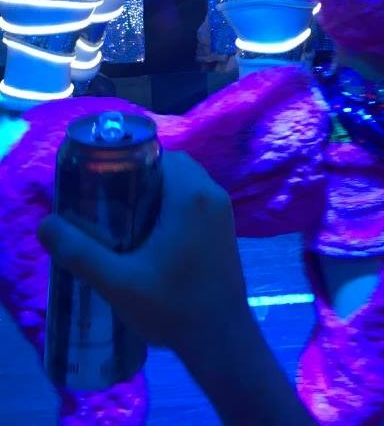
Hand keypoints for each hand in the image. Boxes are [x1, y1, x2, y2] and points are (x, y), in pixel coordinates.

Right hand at [38, 151, 249, 362]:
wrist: (220, 339)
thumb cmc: (172, 307)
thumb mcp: (118, 282)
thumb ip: (80, 253)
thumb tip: (45, 225)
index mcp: (190, 195)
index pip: (159, 156)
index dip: (130, 166)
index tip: (105, 187)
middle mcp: (212, 194)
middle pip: (174, 167)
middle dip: (143, 179)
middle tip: (112, 205)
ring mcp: (223, 211)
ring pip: (187, 183)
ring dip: (160, 193)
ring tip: (128, 222)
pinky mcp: (226, 228)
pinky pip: (198, 200)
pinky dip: (176, 206)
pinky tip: (153, 237)